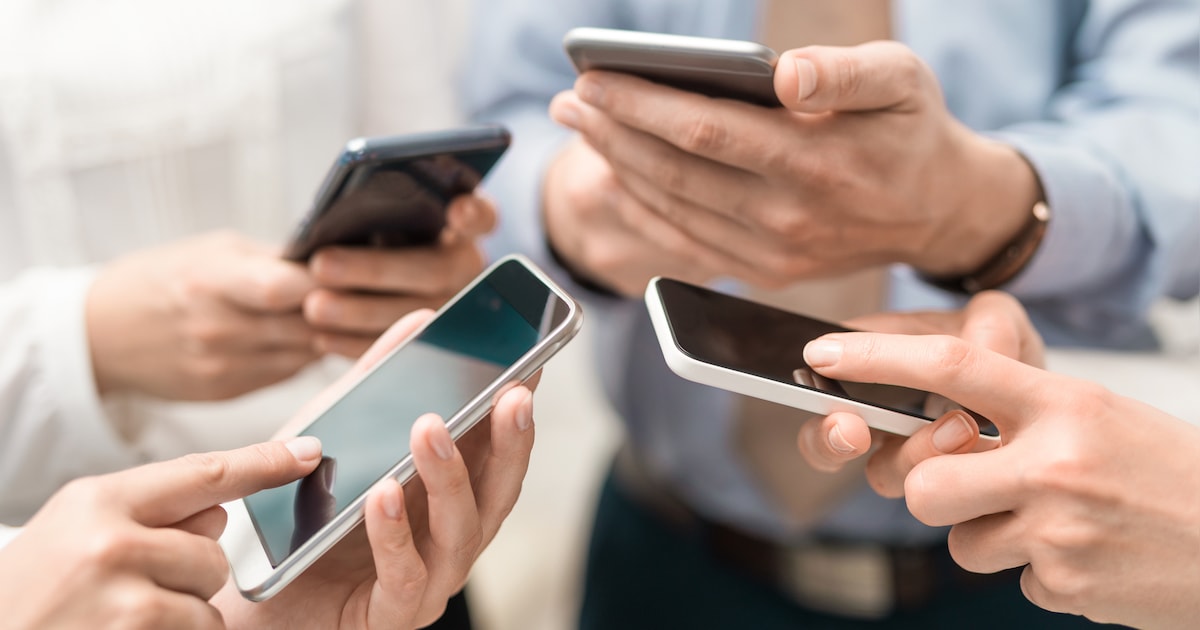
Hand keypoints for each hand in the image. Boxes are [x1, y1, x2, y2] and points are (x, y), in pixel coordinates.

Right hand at [0, 439, 321, 628]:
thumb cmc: (29, 595)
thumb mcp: (76, 532)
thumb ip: (151, 514)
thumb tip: (220, 511)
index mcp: (98, 501)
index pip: (203, 473)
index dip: (264, 462)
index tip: (310, 451)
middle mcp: (110, 542)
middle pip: (214, 552)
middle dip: (189, 576)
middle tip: (129, 592)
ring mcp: (121, 598)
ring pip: (208, 601)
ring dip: (181, 617)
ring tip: (119, 620)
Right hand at [87, 231, 318, 400]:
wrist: (102, 335)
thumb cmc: (162, 279)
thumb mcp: (212, 249)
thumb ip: (272, 259)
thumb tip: (331, 263)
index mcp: (209, 282)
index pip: (281, 288)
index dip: (322, 281)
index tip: (341, 273)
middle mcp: (217, 329)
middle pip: (304, 325)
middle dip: (337, 310)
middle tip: (355, 295)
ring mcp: (223, 366)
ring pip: (304, 354)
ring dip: (324, 335)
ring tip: (332, 314)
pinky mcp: (228, 392)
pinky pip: (287, 374)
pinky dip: (302, 355)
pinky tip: (301, 337)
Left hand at [214, 312, 538, 628]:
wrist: (247, 596)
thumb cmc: (298, 514)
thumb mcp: (333, 431)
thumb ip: (378, 380)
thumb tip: (421, 321)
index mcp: (446, 497)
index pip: (496, 452)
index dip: (516, 412)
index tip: (531, 364)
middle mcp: (448, 538)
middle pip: (497, 492)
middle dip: (510, 443)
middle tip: (512, 395)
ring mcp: (426, 580)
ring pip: (460, 533)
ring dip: (450, 478)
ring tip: (431, 428)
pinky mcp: (388, 615)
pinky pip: (404, 578)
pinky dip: (396, 535)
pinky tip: (384, 494)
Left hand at [303, 194, 495, 356]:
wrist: (378, 279)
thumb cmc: (379, 232)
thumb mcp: (386, 212)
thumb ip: (383, 208)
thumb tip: (347, 210)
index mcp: (463, 224)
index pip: (481, 215)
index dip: (473, 214)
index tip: (456, 210)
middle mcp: (466, 266)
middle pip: (434, 269)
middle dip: (375, 269)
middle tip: (321, 264)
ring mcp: (454, 307)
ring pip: (417, 312)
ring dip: (362, 311)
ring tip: (315, 306)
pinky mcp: (432, 342)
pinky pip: (400, 346)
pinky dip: (358, 343)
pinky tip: (322, 336)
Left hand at [549, 42, 1040, 288]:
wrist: (936, 210)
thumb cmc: (910, 129)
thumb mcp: (901, 79)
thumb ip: (846, 72)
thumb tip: (789, 75)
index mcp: (817, 162)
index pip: (706, 131)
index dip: (642, 105)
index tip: (595, 80)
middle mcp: (789, 216)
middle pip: (675, 172)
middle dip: (612, 133)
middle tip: (568, 101)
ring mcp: (773, 253)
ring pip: (674, 208)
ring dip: (618, 167)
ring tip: (584, 128)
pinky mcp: (765, 273)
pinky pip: (687, 242)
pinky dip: (644, 209)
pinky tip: (618, 177)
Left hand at [799, 327, 1199, 627]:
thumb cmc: (1171, 473)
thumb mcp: (1101, 417)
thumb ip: (1020, 419)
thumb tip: (938, 438)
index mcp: (1066, 403)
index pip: (952, 366)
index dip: (877, 356)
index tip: (823, 350)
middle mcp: (1056, 461)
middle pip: (925, 485)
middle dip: (933, 495)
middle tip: (975, 489)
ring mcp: (1060, 528)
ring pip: (961, 543)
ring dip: (996, 539)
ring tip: (1063, 524)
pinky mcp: (1067, 582)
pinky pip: (1013, 580)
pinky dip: (1041, 573)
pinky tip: (1093, 555)